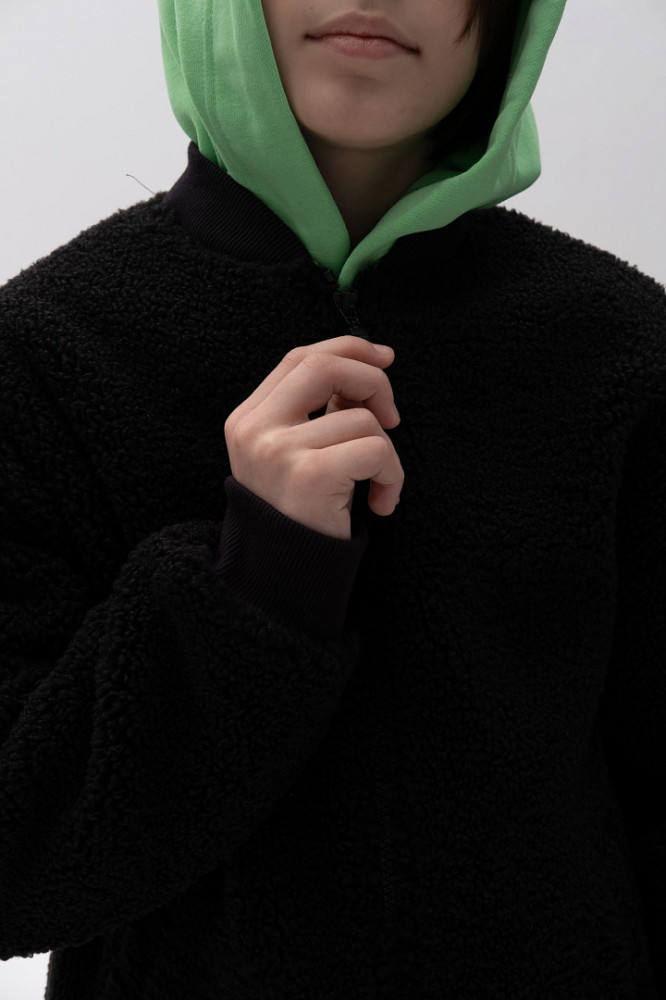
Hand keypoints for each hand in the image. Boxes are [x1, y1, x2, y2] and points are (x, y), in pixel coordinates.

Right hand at [224, 335, 402, 539]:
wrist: (285, 578)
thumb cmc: (302, 515)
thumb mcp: (298, 454)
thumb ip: (320, 410)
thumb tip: (371, 364)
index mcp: (248, 418)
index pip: (300, 358)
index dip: (348, 349)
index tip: (383, 358)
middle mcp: (254, 429)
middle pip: (324, 367)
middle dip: (373, 381)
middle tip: (393, 417)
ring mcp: (277, 451)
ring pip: (361, 418)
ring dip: (386, 453)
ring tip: (375, 486)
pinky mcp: (309, 475)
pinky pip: (376, 450)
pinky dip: (392, 477)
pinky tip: (380, 504)